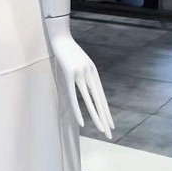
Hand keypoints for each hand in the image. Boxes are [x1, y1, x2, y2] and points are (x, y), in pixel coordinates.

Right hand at [46, 18, 113, 138]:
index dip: (106, 112)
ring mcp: (80, 75)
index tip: (111, 125)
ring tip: (102, 130)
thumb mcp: (80, 63)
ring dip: (96, 117)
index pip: (102, 97)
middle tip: (110, 134)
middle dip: (105, 119)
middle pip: (100, 102)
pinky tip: (82, 122)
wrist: (60, 36)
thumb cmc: (68, 50)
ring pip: (90, 102)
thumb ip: (84, 76)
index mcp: (93, 73)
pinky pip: (74, 97)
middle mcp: (90, 75)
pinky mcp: (69, 75)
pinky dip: (79, 110)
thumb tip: (86, 89)